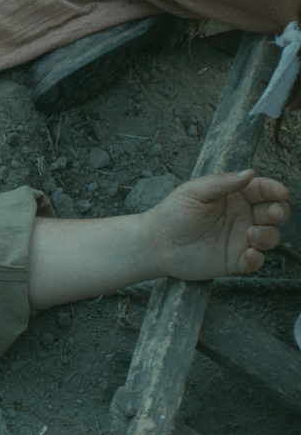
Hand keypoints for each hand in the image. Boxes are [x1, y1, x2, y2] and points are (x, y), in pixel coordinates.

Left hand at [145, 170, 288, 280]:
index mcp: (235, 196)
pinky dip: (257, 259)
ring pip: (270, 237)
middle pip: (274, 213)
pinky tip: (249, 254)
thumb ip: (222, 183)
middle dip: (279, 211)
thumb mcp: (194, 192)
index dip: (274, 190)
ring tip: (250, 234)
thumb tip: (251, 173)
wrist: (155, 243)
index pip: (263, 190)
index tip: (279, 192)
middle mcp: (243, 216)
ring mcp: (240, 239)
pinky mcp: (234, 260)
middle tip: (272, 213)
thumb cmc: (173, 213)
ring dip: (268, 235)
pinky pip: (255, 261)